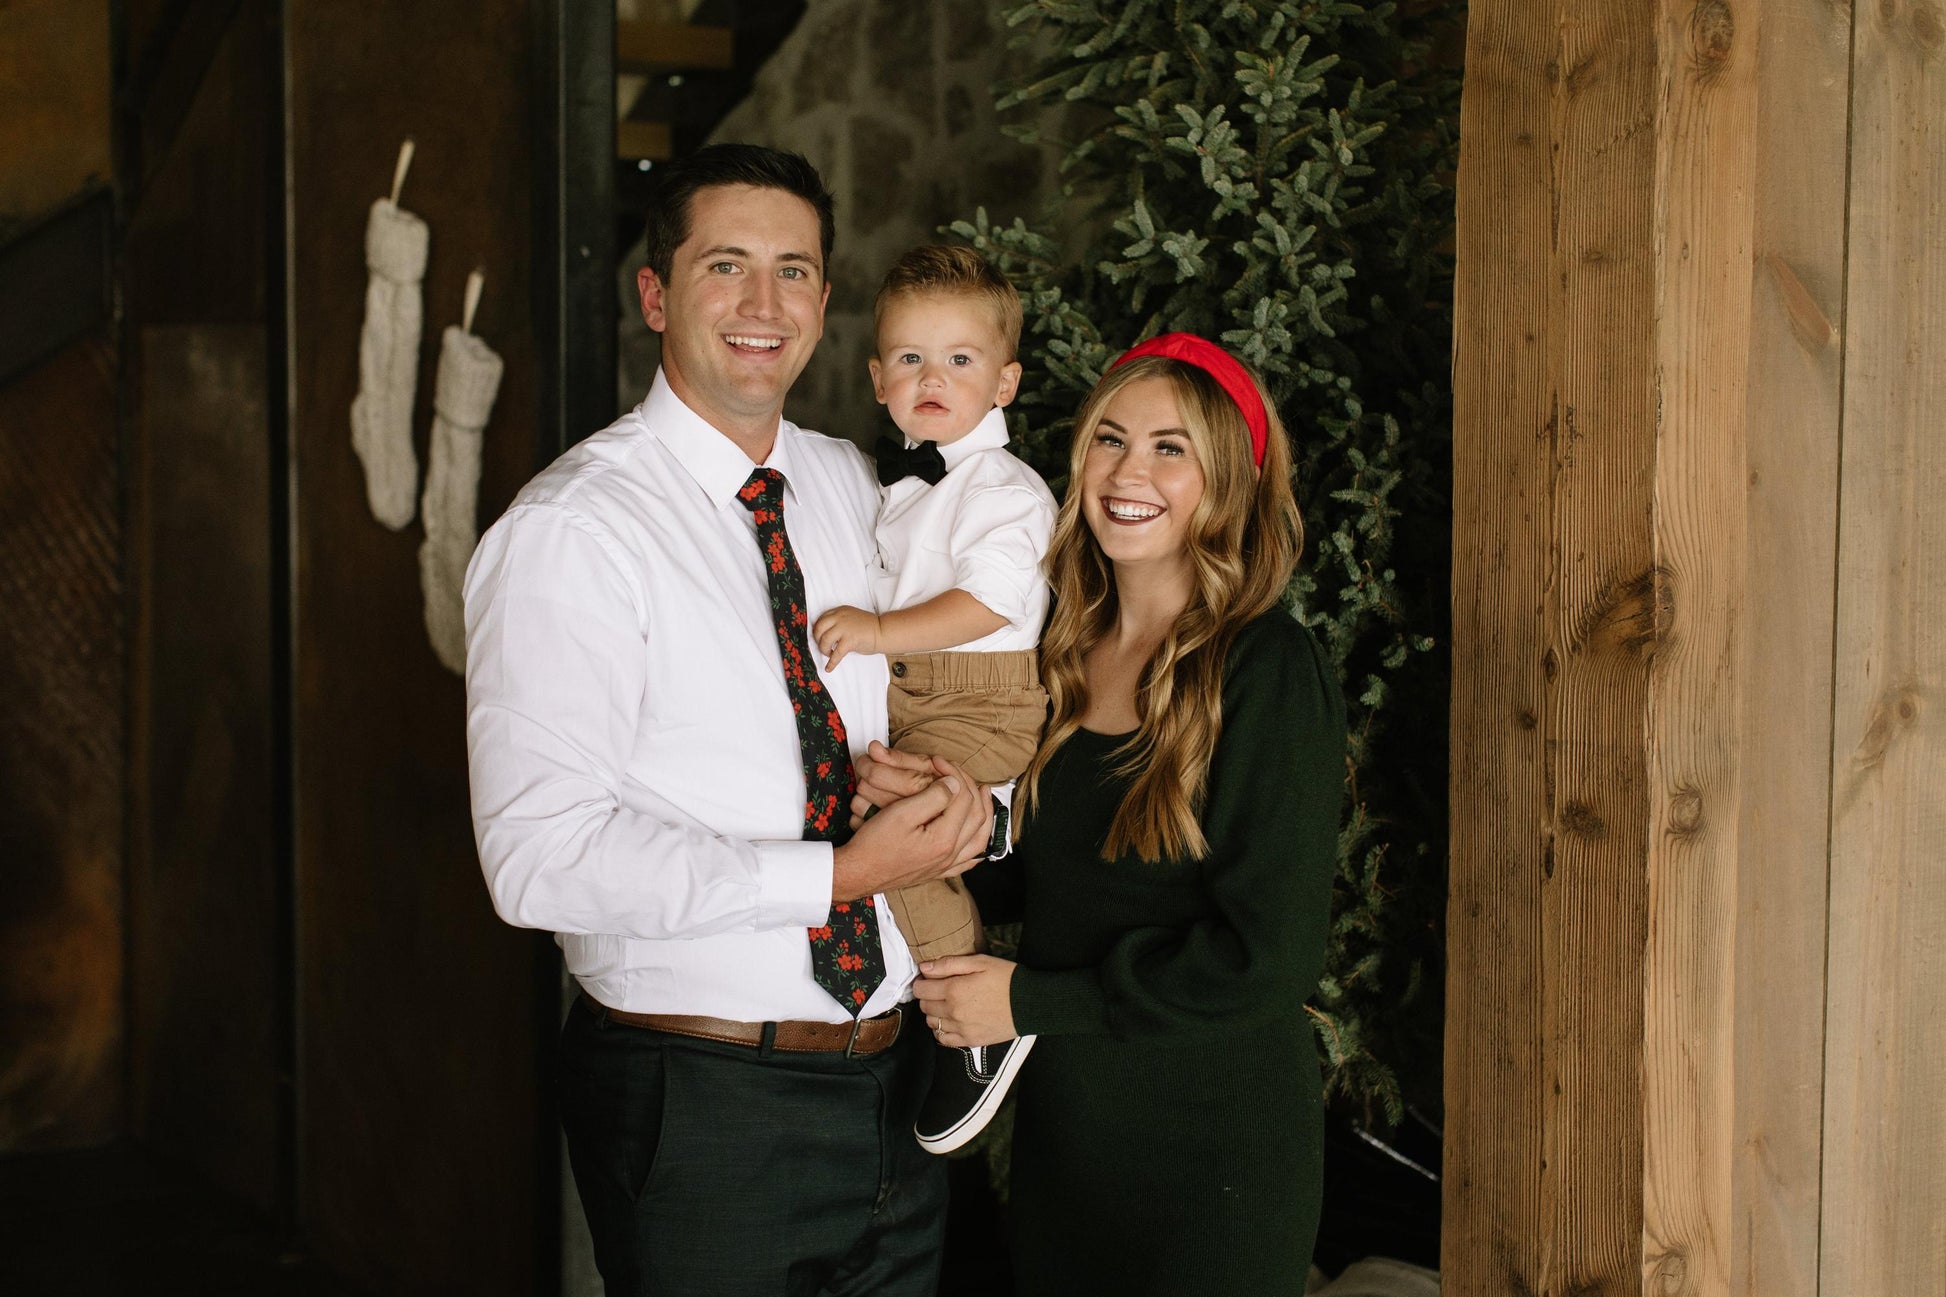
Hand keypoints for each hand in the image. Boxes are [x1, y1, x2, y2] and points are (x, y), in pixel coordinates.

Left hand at [812, 605, 879, 669]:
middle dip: (817, 639)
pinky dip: (831, 663)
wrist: (883, 631)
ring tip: (828, 653)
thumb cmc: (869, 627)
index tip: (818, 637)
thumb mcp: (850, 618)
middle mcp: (840, 618)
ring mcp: (844, 629)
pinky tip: (829, 668)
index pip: (821, 619)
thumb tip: (825, 635)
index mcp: (840, 611)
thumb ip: (838, 622)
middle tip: (822, 646)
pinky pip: (836, 654)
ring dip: (823, 649)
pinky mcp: (849, 640)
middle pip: (819, 628)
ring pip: (824, 640)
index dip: (818, 630)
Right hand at [831, 757, 987, 900]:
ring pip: (979, 839)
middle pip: (976, 816)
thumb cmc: (873, 844)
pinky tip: (976, 836)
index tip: (938, 762)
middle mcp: (950, 855)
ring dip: (984, 814)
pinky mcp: (937, 872)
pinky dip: (977, 845)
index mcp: (944, 839)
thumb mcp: (901, 813)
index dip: (954, 774)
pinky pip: (968, 860)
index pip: (963, 798)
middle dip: (971, 788)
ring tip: (983, 795)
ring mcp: (945, 866)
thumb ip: (933, 797)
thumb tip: (954, 784)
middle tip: (956, 772)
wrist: (857, 874)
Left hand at [914, 955, 1017, 1046]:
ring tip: (948, 1003)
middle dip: (928, 995)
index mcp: (954, 990)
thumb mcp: (980, 962)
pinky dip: (942, 1030)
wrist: (1030, 1003)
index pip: (920, 989)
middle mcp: (954, 1012)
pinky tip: (951, 1020)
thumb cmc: (1007, 979)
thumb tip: (924, 968)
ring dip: (935, 1012)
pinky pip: (944, 1039)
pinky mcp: (970, 1040)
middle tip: (940, 988)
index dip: (922, 981)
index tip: (929, 978)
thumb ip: (949, 964)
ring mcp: (961, 1029)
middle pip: (924, 1006)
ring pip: (932, 1022)